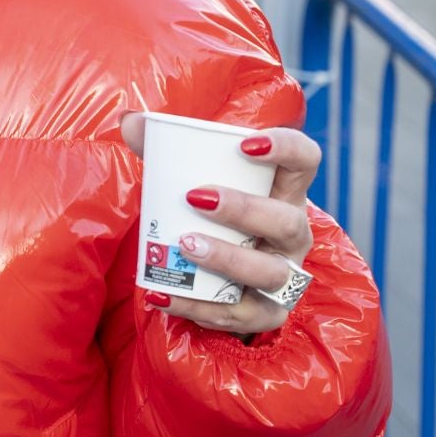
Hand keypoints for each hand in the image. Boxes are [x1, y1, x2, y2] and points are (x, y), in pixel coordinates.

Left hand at [120, 113, 318, 337]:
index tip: (245, 144)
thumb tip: (130, 121)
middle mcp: (293, 233)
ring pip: (270, 272)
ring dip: (227, 258)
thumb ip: (165, 151)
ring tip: (184, 244)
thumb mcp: (196, 179)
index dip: (286, 148)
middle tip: (195, 198)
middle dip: (243, 209)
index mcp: (283, 190)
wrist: (226, 276)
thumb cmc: (214, 214)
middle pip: (286, 220)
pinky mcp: (267, 312)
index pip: (304, 159)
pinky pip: (239, 315)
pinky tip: (163, 294)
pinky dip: (199, 305)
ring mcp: (285, 275)